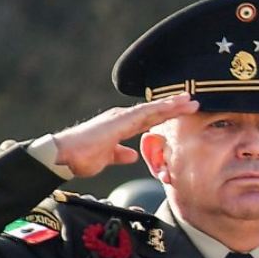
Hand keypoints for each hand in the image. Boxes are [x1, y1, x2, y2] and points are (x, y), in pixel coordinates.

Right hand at [50, 95, 198, 178]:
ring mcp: (121, 118)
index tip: (183, 113)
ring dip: (171, 104)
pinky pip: (143, 113)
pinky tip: (172, 106)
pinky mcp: (119, 121)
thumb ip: (120, 154)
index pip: (149, 119)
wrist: (65, 156)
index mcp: (121, 126)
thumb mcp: (108, 157)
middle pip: (154, 111)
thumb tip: (132, 155)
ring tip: (189, 99)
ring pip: (152, 109)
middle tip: (193, 101)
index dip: (166, 115)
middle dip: (174, 106)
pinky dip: (159, 109)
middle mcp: (122, 118)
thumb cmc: (82, 157)